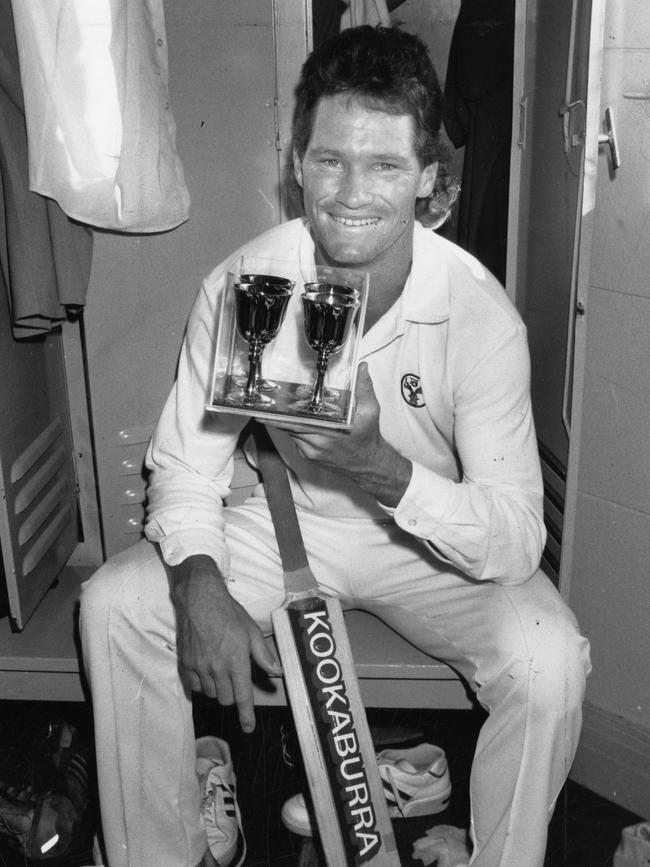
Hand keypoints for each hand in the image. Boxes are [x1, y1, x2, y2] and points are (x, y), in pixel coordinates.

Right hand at [168, 555, 280, 731]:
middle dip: (233, 695)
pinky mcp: (185, 664)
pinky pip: (194, 686)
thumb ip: (263, 655)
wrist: (199, 599)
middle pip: (226, 699)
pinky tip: (205, 671)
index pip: (242, 697)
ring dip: (218, 689)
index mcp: (236, 661)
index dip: (246, 715)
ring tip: (220, 669)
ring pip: (211, 694)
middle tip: (235, 678)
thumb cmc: (229, 613)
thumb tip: (278, 672)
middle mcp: (217, 668)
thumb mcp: (251, 631)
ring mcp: (199, 667)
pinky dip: (201, 684)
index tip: (248, 727)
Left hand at [270, 362, 411, 505]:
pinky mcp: (309, 457)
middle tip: (269, 405)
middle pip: (291, 426)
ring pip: (292, 433)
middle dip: (280, 416)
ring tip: (283, 410)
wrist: (367, 464)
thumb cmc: (367, 437)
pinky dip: (296, 431)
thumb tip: (362, 368)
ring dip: (289, 422)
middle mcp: (319, 442)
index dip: (286, 413)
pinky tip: (301, 423)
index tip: (277, 405)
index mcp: (332, 429)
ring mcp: (312, 452)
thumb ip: (364, 388)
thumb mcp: (370, 410)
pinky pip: (296, 441)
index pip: (301, 420)